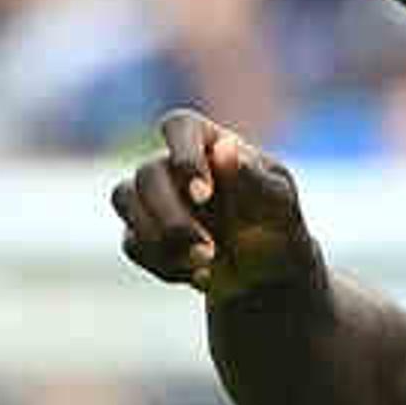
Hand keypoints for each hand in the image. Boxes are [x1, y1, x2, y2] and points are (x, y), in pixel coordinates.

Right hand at [110, 108, 313, 299]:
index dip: (184, 158)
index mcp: (208, 142)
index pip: (179, 127)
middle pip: (147, 173)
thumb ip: (256, 178)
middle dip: (174, 217)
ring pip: (124, 199)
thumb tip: (226, 148)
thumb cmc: (277, 223)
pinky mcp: (141, 229)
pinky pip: (132, 243)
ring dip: (160, 239)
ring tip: (207, 264)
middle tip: (211, 249)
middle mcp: (172, 163)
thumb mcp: (281, 204)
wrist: (268, 270)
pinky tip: (202, 277)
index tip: (204, 194)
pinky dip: (165, 265)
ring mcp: (152, 195)